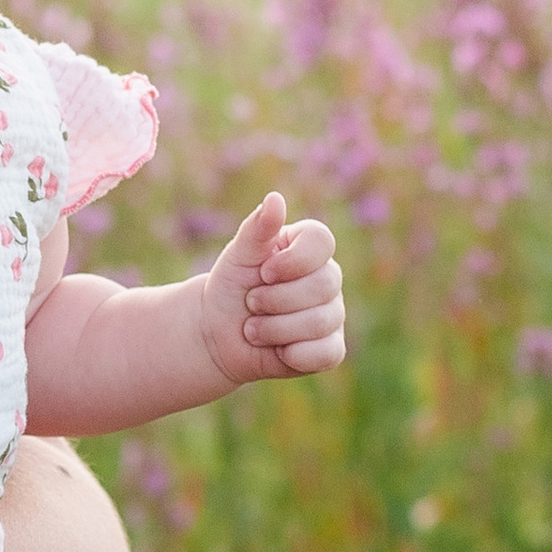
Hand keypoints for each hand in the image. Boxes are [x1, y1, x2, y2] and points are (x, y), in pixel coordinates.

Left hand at [197, 192, 345, 386]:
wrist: (218, 333)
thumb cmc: (232, 286)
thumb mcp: (238, 255)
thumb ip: (257, 228)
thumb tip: (275, 198)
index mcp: (309, 248)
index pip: (323, 242)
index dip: (293, 260)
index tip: (264, 272)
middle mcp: (328, 279)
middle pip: (323, 285)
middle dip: (275, 299)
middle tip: (251, 302)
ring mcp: (333, 314)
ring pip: (321, 321)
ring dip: (274, 328)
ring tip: (252, 328)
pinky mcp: (330, 348)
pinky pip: (325, 352)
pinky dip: (293, 353)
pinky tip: (276, 349)